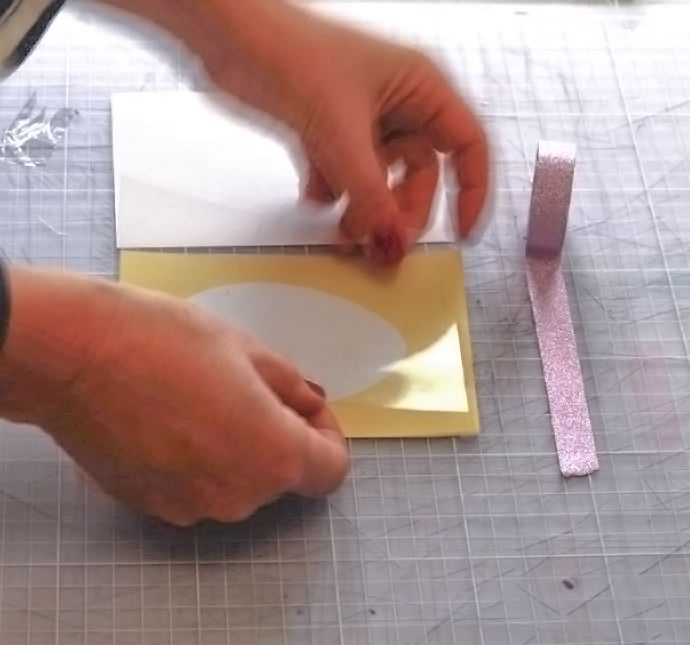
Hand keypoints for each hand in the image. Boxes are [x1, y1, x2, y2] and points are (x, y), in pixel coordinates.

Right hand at [2, 266, 348, 525]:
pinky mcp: (154, 507)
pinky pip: (199, 487)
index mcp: (274, 457)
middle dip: (281, 434)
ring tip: (207, 399)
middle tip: (253, 388)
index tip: (308, 408)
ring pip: (239, 481)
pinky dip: (201, 460)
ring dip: (239, 447)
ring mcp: (193, 508)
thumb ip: (291, 386)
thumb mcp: (247, 349)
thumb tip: (310, 403)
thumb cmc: (165, 341)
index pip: (330, 469)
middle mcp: (239, 496)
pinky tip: (174, 419)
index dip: (328, 435)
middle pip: (283, 475)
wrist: (75, 356)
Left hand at [193, 0, 489, 261]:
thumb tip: (393, 242)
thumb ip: (371, 197)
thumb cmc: (291, 53)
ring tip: (345, 230)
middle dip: (401, 210)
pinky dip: (334, 193)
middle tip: (384, 241)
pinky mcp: (330, 132)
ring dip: (364, 210)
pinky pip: (346, 177)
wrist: (230, 40)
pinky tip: (316, 194)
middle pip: (420, 175)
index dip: (469, 192)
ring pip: (380, 181)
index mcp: (420, 88)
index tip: (459, 232)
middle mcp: (397, 104)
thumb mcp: (344, 135)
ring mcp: (363, 121)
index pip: (466, 147)